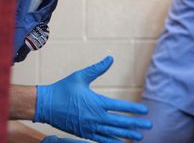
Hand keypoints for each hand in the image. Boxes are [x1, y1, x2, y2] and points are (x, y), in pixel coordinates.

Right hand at [34, 56, 151, 142]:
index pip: (120, 107)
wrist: (44, 105)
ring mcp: (89, 127)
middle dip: (136, 124)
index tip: (145, 111)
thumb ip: (97, 68)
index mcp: (97, 103)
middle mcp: (95, 117)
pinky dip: (111, 141)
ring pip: (112, 133)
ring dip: (126, 135)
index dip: (134, 109)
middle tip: (149, 125)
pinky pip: (101, 140)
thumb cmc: (63, 89)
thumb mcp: (80, 76)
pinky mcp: (83, 133)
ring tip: (139, 137)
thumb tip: (110, 58)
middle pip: (120, 123)